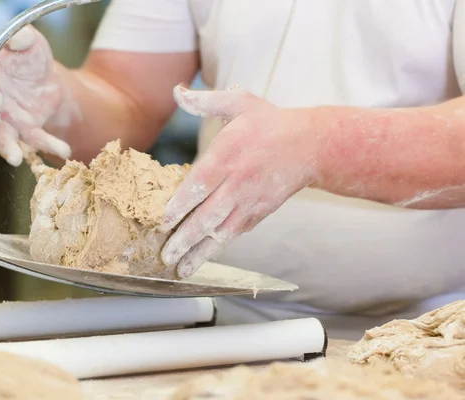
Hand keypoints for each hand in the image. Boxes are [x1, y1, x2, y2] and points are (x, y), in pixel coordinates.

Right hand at [0, 25, 70, 165]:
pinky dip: (49, 146)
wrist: (43, 72)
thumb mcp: (29, 41)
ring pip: (5, 138)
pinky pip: (37, 140)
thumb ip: (22, 39)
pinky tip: (63, 150)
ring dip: (9, 149)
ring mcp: (7, 120)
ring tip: (16, 159)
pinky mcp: (27, 130)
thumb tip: (19, 38)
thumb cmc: (28, 53)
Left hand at [160, 85, 319, 277]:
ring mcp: (249, 202)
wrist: (311, 145)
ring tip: (180, 269)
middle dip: (184, 238)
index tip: (163, 222)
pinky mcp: (259, 213)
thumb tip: (177, 91)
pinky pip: (235, 233)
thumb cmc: (270, 122)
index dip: (180, 206)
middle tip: (165, 255)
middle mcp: (237, 183)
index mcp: (228, 156)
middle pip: (207, 217)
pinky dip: (218, 248)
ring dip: (200, 252)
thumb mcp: (239, 102)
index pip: (198, 185)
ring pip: (221, 232)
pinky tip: (202, 259)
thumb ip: (206, 100)